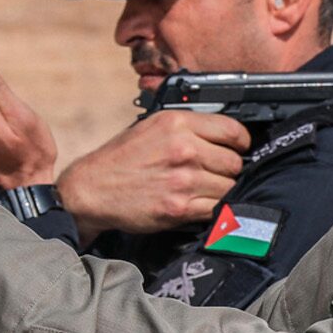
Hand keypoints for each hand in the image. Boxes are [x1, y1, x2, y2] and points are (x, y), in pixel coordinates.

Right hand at [57, 110, 251, 239]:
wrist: (91, 190)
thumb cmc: (122, 158)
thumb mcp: (152, 126)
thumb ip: (188, 127)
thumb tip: (224, 135)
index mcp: (177, 123)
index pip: (233, 131)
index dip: (240, 142)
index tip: (237, 149)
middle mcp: (183, 149)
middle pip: (234, 162)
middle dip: (229, 169)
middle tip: (216, 173)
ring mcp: (183, 180)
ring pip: (229, 187)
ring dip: (221, 191)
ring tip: (204, 190)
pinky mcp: (179, 207)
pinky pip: (216, 209)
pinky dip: (213, 209)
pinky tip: (200, 204)